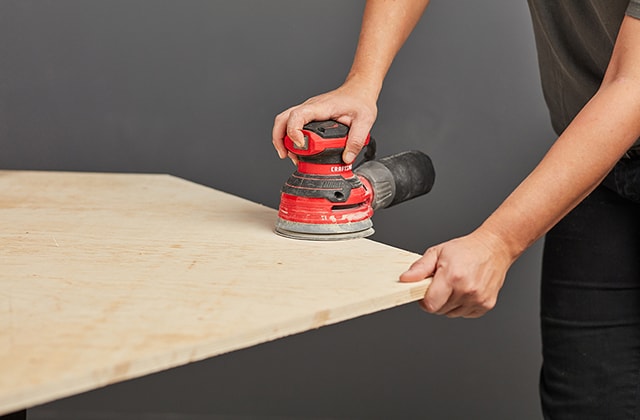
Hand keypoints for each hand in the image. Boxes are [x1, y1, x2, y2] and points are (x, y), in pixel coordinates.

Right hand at [272, 80, 377, 163]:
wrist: (359, 90)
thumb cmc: (359, 100)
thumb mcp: (365, 121)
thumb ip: (356, 141)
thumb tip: (346, 157)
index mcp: (321, 107)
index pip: (298, 115)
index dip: (294, 131)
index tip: (300, 145)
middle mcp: (310, 108)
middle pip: (283, 119)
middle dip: (279, 139)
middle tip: (285, 155)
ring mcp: (307, 111)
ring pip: (284, 122)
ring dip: (282, 139)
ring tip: (289, 155)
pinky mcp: (308, 116)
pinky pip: (291, 124)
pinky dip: (288, 138)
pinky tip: (296, 149)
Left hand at [399, 229, 514, 317]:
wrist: (494, 248)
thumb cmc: (467, 249)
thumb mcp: (438, 252)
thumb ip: (420, 268)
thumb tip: (405, 279)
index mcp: (453, 276)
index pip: (430, 304)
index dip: (423, 300)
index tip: (425, 291)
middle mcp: (467, 290)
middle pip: (439, 310)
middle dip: (436, 299)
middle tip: (442, 283)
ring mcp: (478, 299)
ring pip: (451, 313)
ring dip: (449, 303)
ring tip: (455, 285)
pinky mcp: (486, 305)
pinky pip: (465, 314)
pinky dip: (462, 305)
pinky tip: (465, 290)